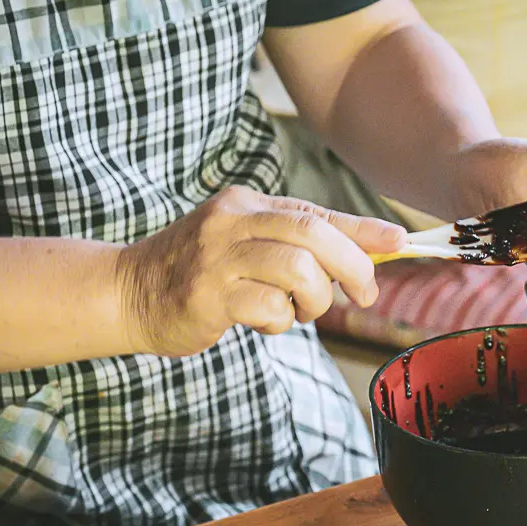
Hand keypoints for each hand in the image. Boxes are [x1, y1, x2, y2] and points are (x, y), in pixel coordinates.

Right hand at [116, 187, 405, 356]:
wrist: (126, 292)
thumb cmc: (199, 271)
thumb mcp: (246, 243)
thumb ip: (297, 245)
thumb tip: (369, 254)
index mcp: (247, 204)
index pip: (317, 212)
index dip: (364, 229)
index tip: (399, 241)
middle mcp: (232, 221)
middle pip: (314, 235)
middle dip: (353, 267)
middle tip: (364, 294)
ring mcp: (217, 257)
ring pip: (299, 271)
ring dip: (315, 300)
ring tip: (299, 310)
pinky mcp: (207, 295)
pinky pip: (271, 307)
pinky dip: (280, 321)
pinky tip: (262, 321)